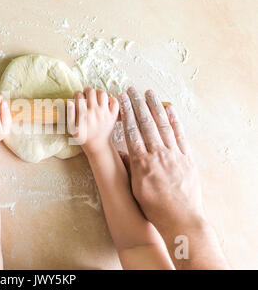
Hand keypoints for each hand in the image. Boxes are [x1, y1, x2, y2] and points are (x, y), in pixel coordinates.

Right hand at [67, 87, 118, 155]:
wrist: (97, 146)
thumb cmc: (83, 137)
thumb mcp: (72, 128)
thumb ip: (70, 114)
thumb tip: (70, 101)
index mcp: (83, 114)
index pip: (79, 96)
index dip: (77, 94)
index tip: (77, 97)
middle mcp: (94, 111)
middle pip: (91, 91)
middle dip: (87, 91)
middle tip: (86, 94)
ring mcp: (105, 113)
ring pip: (103, 93)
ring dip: (98, 92)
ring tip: (96, 96)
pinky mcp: (113, 116)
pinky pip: (115, 102)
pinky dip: (111, 99)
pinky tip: (106, 102)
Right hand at [119, 87, 204, 230]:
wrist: (180, 218)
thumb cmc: (154, 207)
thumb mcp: (135, 188)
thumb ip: (131, 168)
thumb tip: (123, 153)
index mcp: (142, 162)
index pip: (132, 131)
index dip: (126, 113)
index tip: (121, 100)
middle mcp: (157, 154)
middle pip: (146, 124)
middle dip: (137, 104)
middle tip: (131, 90)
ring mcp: (174, 154)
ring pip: (163, 125)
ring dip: (155, 107)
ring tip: (149, 93)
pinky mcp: (187, 158)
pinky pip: (180, 135)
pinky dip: (175, 121)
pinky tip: (170, 109)